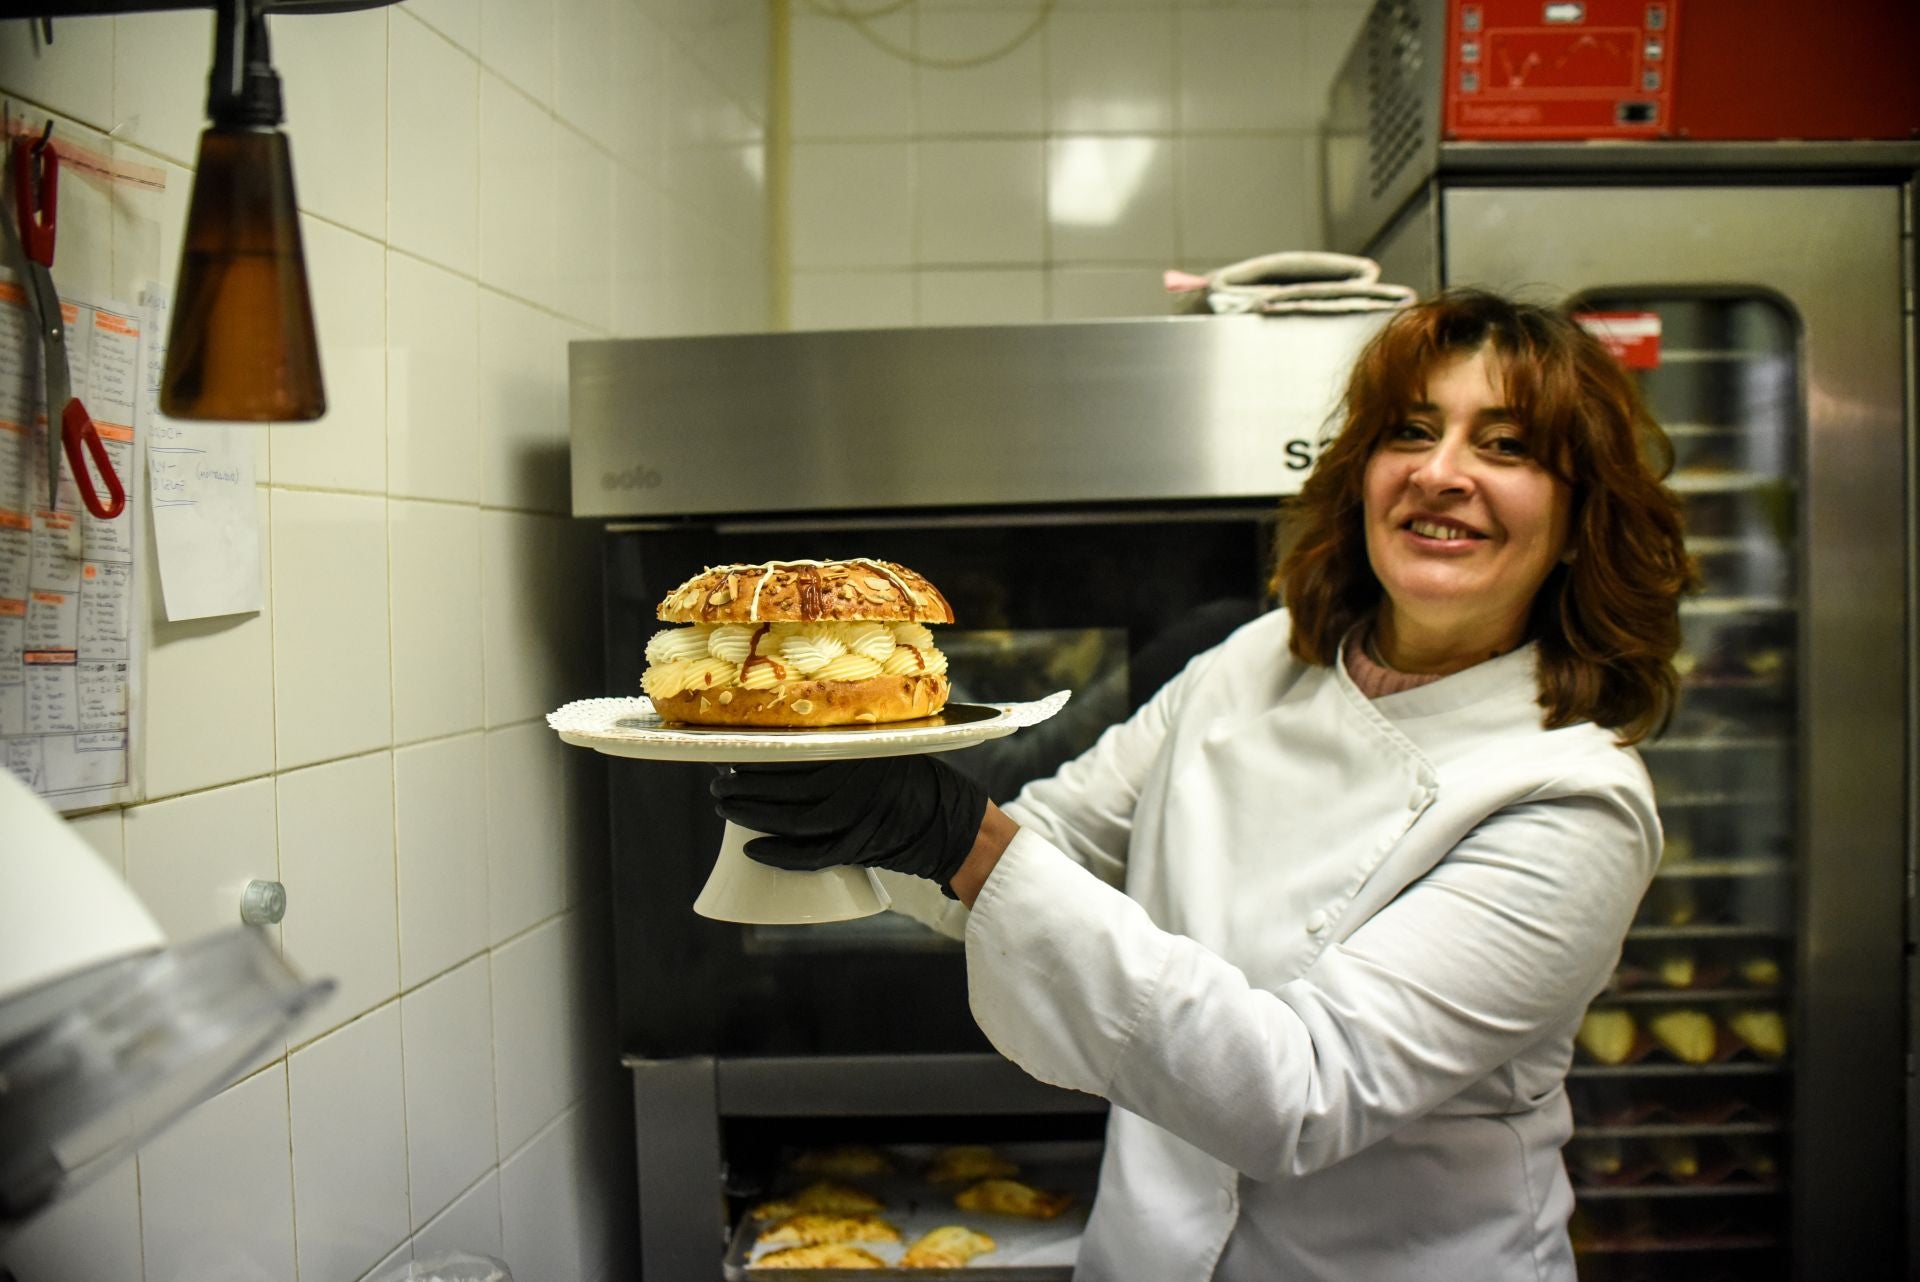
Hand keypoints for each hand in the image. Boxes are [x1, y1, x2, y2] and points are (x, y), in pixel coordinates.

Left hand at [710, 755, 988, 892]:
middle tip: (719, 785)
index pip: (799, 749)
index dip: (759, 754)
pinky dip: (779, 855)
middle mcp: (860, 780)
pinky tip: (752, 850)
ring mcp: (861, 816)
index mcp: (862, 749)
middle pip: (788, 785)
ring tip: (725, 809)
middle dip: (745, 786)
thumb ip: (846, 746)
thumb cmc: (916, 783)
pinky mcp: (861, 847)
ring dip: (751, 815)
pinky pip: (812, 855)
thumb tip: (787, 742)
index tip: (730, 753)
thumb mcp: (885, 749)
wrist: (954, 825)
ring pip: (793, 819)